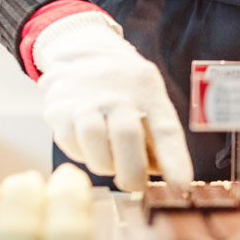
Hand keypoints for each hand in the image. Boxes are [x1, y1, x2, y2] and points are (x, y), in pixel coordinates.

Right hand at [34, 12, 193, 191]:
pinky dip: (81, 153)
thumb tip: (163, 177)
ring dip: (104, 163)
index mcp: (149, 93)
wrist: (83, 54)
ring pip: (93, 139)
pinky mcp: (59, 109)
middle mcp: (118, 93)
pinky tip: (89, 147)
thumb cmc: (126, 89)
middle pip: (126, 134)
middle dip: (132, 170)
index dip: (174, 160)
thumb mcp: (150, 100)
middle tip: (135, 186)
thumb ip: (158, 137)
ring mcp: (86, 99)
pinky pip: (70, 142)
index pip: (166, 129)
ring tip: (111, 164)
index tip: (181, 185)